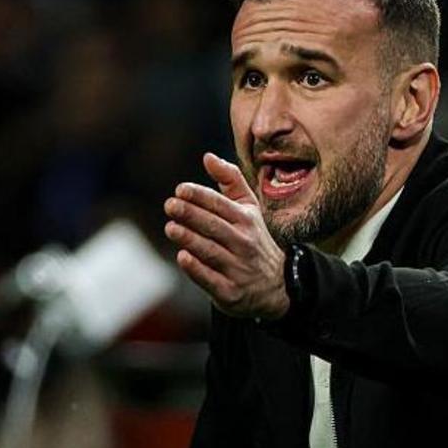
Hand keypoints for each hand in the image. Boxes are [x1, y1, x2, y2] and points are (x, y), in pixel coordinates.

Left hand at [163, 152, 290, 319]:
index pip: (221, 205)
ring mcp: (238, 268)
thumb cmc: (253, 240)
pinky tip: (182, 257)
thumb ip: (230, 181)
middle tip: (170, 205)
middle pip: (214, 226)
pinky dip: (197, 268)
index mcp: (246, 220)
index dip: (200, 196)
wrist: (276, 287)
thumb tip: (207, 157)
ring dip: (190, 239)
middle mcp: (244, 243)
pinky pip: (211, 279)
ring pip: (211, 251)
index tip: (180, 190)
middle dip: (192, 215)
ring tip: (171, 228)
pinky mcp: (230, 291)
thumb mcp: (248, 209)